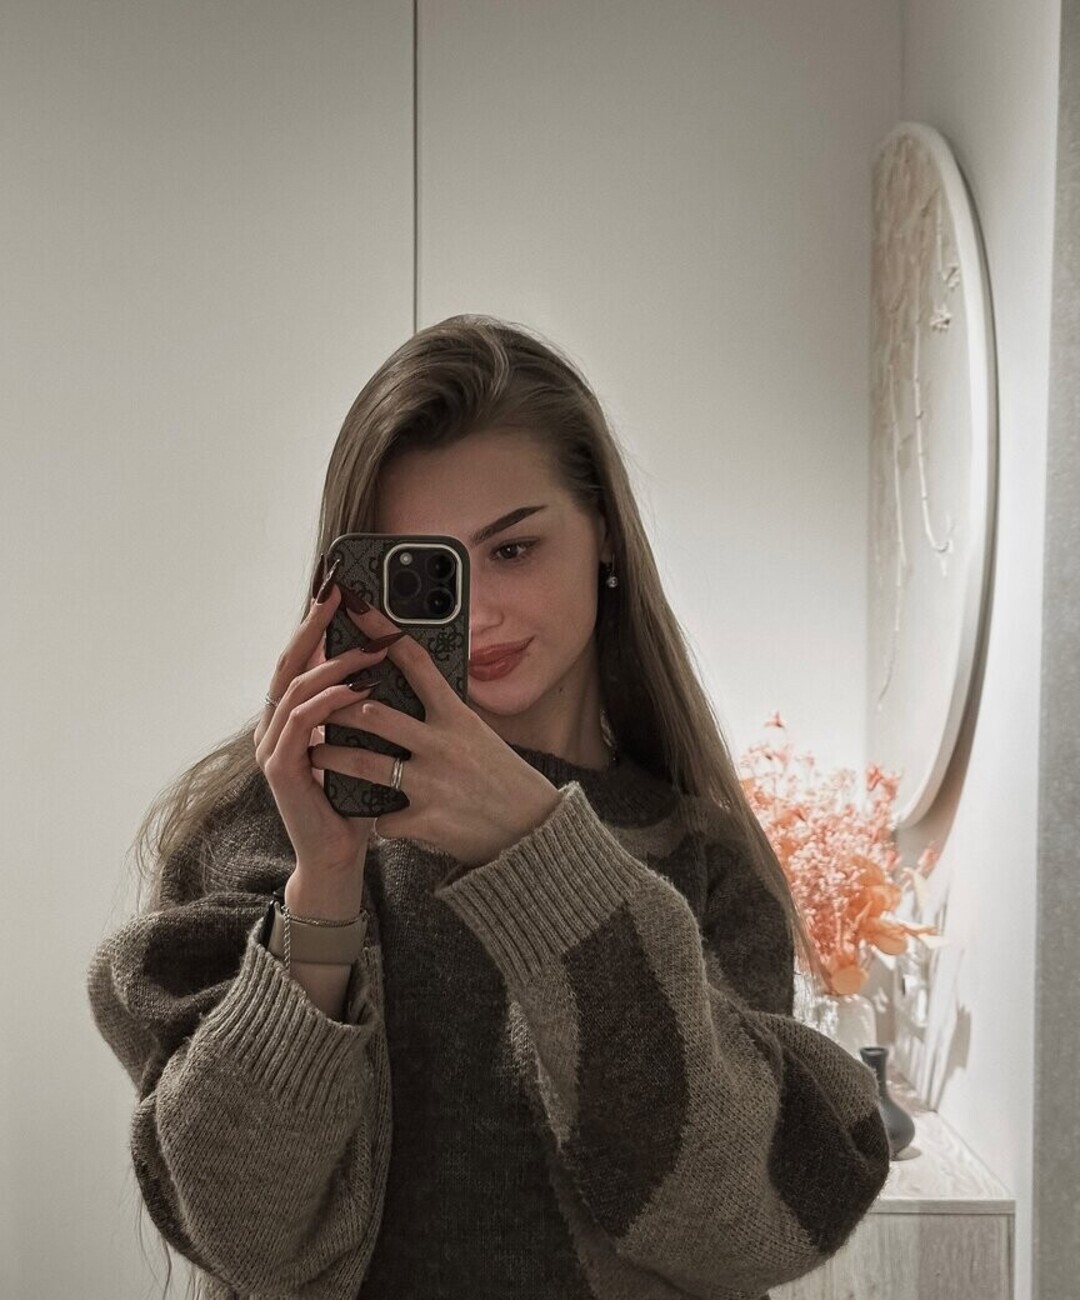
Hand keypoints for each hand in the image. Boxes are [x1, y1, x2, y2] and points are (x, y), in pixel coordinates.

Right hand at [254, 577, 395, 877]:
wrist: (339, 856)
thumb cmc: (354, 798)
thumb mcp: (360, 742)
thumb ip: (360, 705)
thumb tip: (389, 659)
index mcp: (290, 718)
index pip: (300, 660)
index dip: (315, 624)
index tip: (336, 590)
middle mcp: (273, 727)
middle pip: (288, 663)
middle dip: (313, 626)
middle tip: (339, 594)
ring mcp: (271, 746)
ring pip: (297, 687)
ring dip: (335, 662)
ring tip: (369, 645)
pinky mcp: (280, 768)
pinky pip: (303, 722)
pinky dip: (331, 700)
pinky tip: (359, 687)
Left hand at [309, 595, 562, 868]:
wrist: (533, 828)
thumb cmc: (502, 777)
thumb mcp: (478, 734)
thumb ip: (443, 713)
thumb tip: (412, 686)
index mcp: (458, 716)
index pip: (415, 662)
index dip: (381, 630)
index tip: (356, 605)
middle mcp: (443, 744)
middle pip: (375, 715)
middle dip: (338, 709)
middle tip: (315, 704)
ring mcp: (432, 784)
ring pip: (365, 765)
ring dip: (334, 757)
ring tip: (315, 753)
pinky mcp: (425, 821)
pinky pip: (383, 819)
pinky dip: (376, 819)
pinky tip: (369, 819)